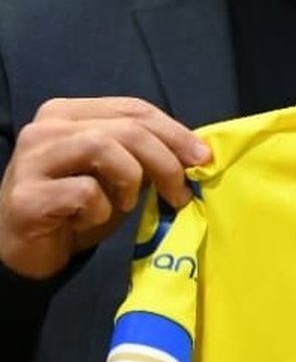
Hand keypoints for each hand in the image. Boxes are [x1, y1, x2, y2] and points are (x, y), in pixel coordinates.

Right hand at [0, 97, 209, 279]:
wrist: (28, 252)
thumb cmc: (77, 208)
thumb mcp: (119, 174)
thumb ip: (146, 154)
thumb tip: (197, 153)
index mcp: (68, 112)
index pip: (133, 109)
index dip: (175, 131)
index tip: (203, 158)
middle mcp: (45, 128)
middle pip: (126, 128)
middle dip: (166, 159)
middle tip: (181, 192)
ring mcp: (30, 159)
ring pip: (103, 148)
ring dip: (131, 180)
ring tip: (128, 204)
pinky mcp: (26, 196)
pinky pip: (84, 192)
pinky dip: (100, 210)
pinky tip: (87, 220)